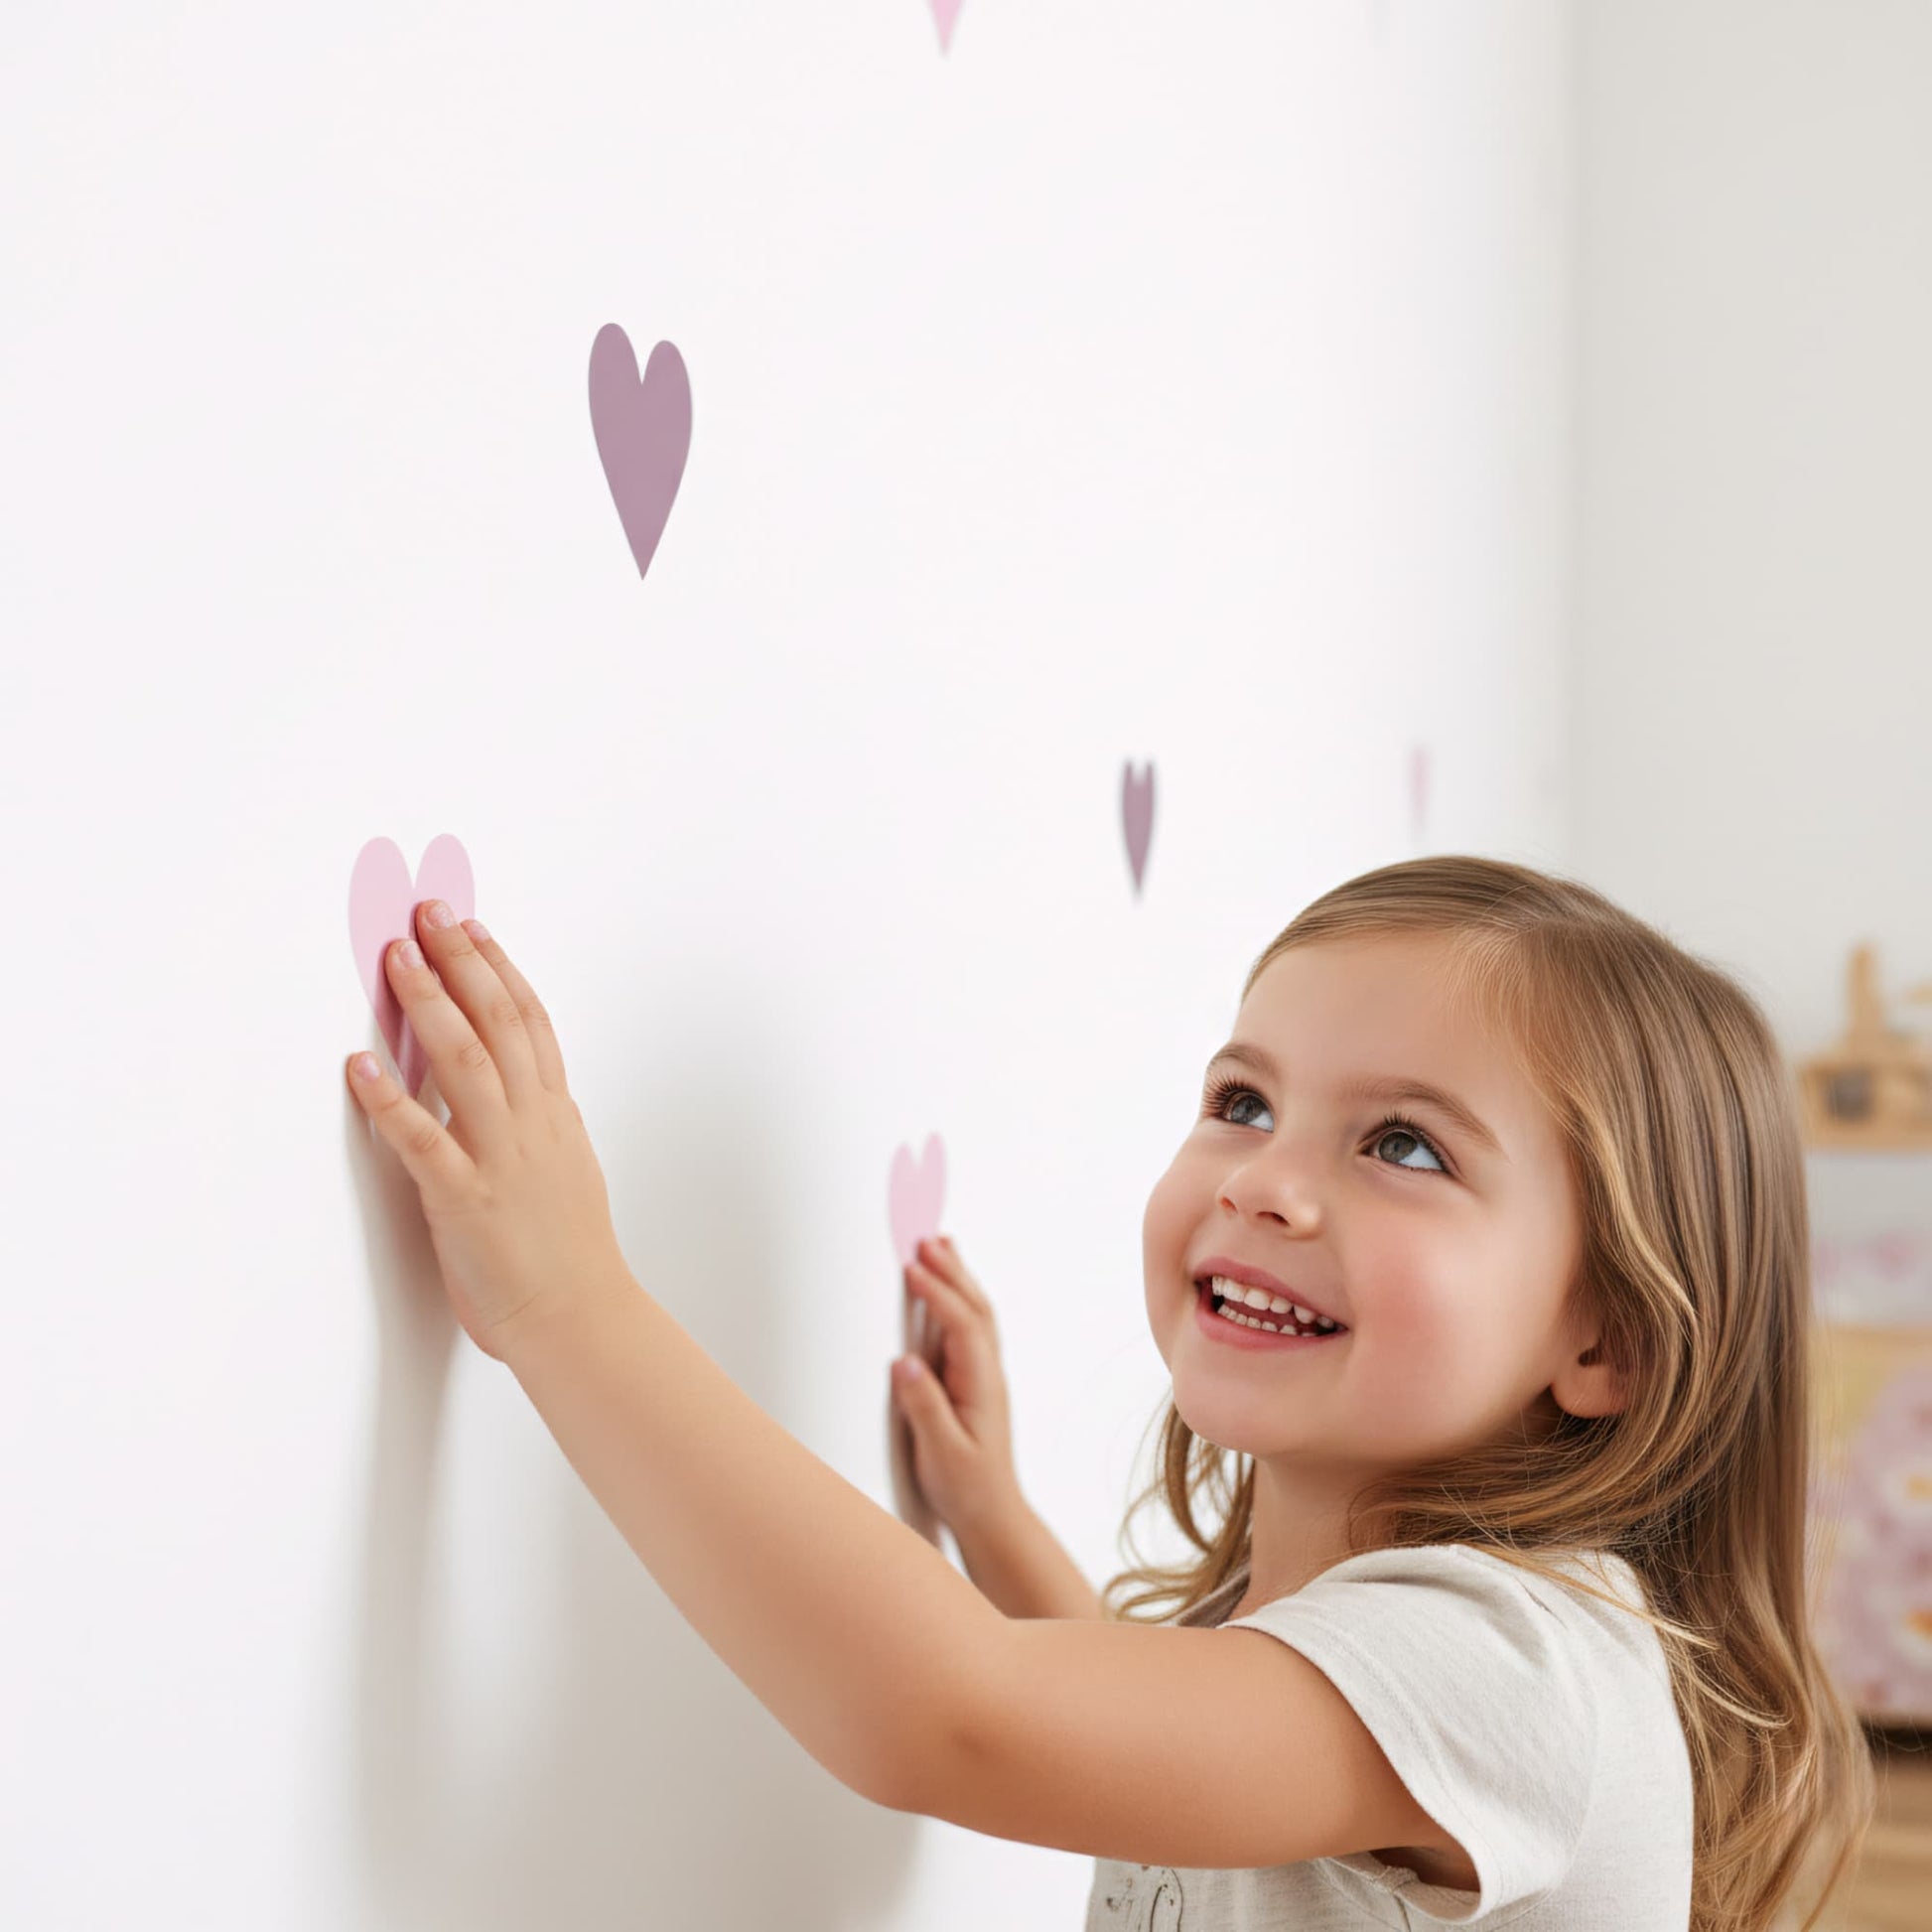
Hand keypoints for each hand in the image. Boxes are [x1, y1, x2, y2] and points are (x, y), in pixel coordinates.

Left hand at [344, 901, 632, 1361]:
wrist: (579, 1318)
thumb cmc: (570, 1255)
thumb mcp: (570, 1167)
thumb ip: (546, 1121)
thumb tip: (531, 1085)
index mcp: (555, 1114)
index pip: (529, 1021)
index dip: (499, 968)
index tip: (473, 927)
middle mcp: (532, 1124)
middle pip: (499, 1023)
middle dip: (461, 963)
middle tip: (429, 916)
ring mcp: (501, 1158)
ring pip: (466, 1063)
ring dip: (429, 1005)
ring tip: (397, 961)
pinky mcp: (465, 1200)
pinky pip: (423, 1141)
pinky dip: (390, 1100)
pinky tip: (361, 1065)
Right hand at [890, 1236, 1020, 1535]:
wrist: (992, 1513)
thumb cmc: (966, 1487)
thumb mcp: (942, 1452)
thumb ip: (925, 1407)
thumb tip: (905, 1363)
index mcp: (980, 1384)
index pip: (961, 1325)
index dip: (938, 1293)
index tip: (912, 1268)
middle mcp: (987, 1372)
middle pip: (975, 1308)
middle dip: (952, 1270)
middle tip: (926, 1238)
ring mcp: (983, 1375)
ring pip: (975, 1314)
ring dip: (959, 1278)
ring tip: (939, 1245)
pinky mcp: (973, 1381)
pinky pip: (968, 1327)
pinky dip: (957, 1299)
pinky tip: (945, 1290)